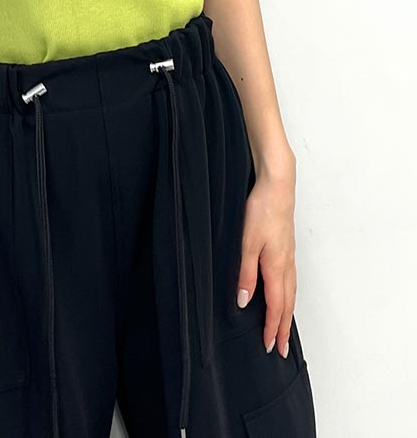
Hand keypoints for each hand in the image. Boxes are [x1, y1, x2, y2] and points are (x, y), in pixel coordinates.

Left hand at [236, 156, 297, 357]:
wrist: (277, 186)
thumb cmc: (262, 210)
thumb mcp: (246, 243)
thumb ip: (245, 274)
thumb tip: (245, 302)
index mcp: (276, 267)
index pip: (276, 306)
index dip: (273, 327)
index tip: (271, 346)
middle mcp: (287, 265)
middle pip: (287, 304)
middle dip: (284, 327)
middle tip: (282, 348)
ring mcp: (289, 256)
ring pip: (291, 292)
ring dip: (287, 313)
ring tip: (284, 328)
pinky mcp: (287, 247)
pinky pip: (290, 279)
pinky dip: (288, 295)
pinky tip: (283, 294)